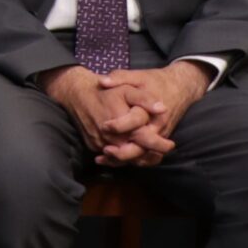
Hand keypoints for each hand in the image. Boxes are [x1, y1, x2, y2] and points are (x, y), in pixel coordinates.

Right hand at [40, 65, 173, 166]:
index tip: (171, 145)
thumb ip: (145, 99)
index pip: (145, 141)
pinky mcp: (93, 145)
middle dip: (149, 155)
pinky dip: (121, 157)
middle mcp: (110, 138)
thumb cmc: (105, 91)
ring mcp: (100, 144)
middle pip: (134, 154)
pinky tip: (131, 153)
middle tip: (161, 152)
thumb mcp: (128, 89)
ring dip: (136, 158)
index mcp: (122, 126)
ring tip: (149, 154)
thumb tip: (163, 108)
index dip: (160, 145)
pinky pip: (110, 157)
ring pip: (122, 159)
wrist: (76, 93)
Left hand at [95, 63, 210, 163]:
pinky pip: (148, 157)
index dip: (119, 126)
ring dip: (125, 160)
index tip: (104, 125)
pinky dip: (133, 160)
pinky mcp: (159, 140)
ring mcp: (161, 136)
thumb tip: (102, 82)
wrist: (181, 87)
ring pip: (145, 156)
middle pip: (142, 147)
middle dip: (122, 152)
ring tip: (104, 158)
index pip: (137, 123)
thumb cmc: (157, 81)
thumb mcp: (138, 75)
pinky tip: (114, 160)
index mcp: (154, 111)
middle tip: (104, 150)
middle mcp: (159, 127)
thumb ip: (121, 77)